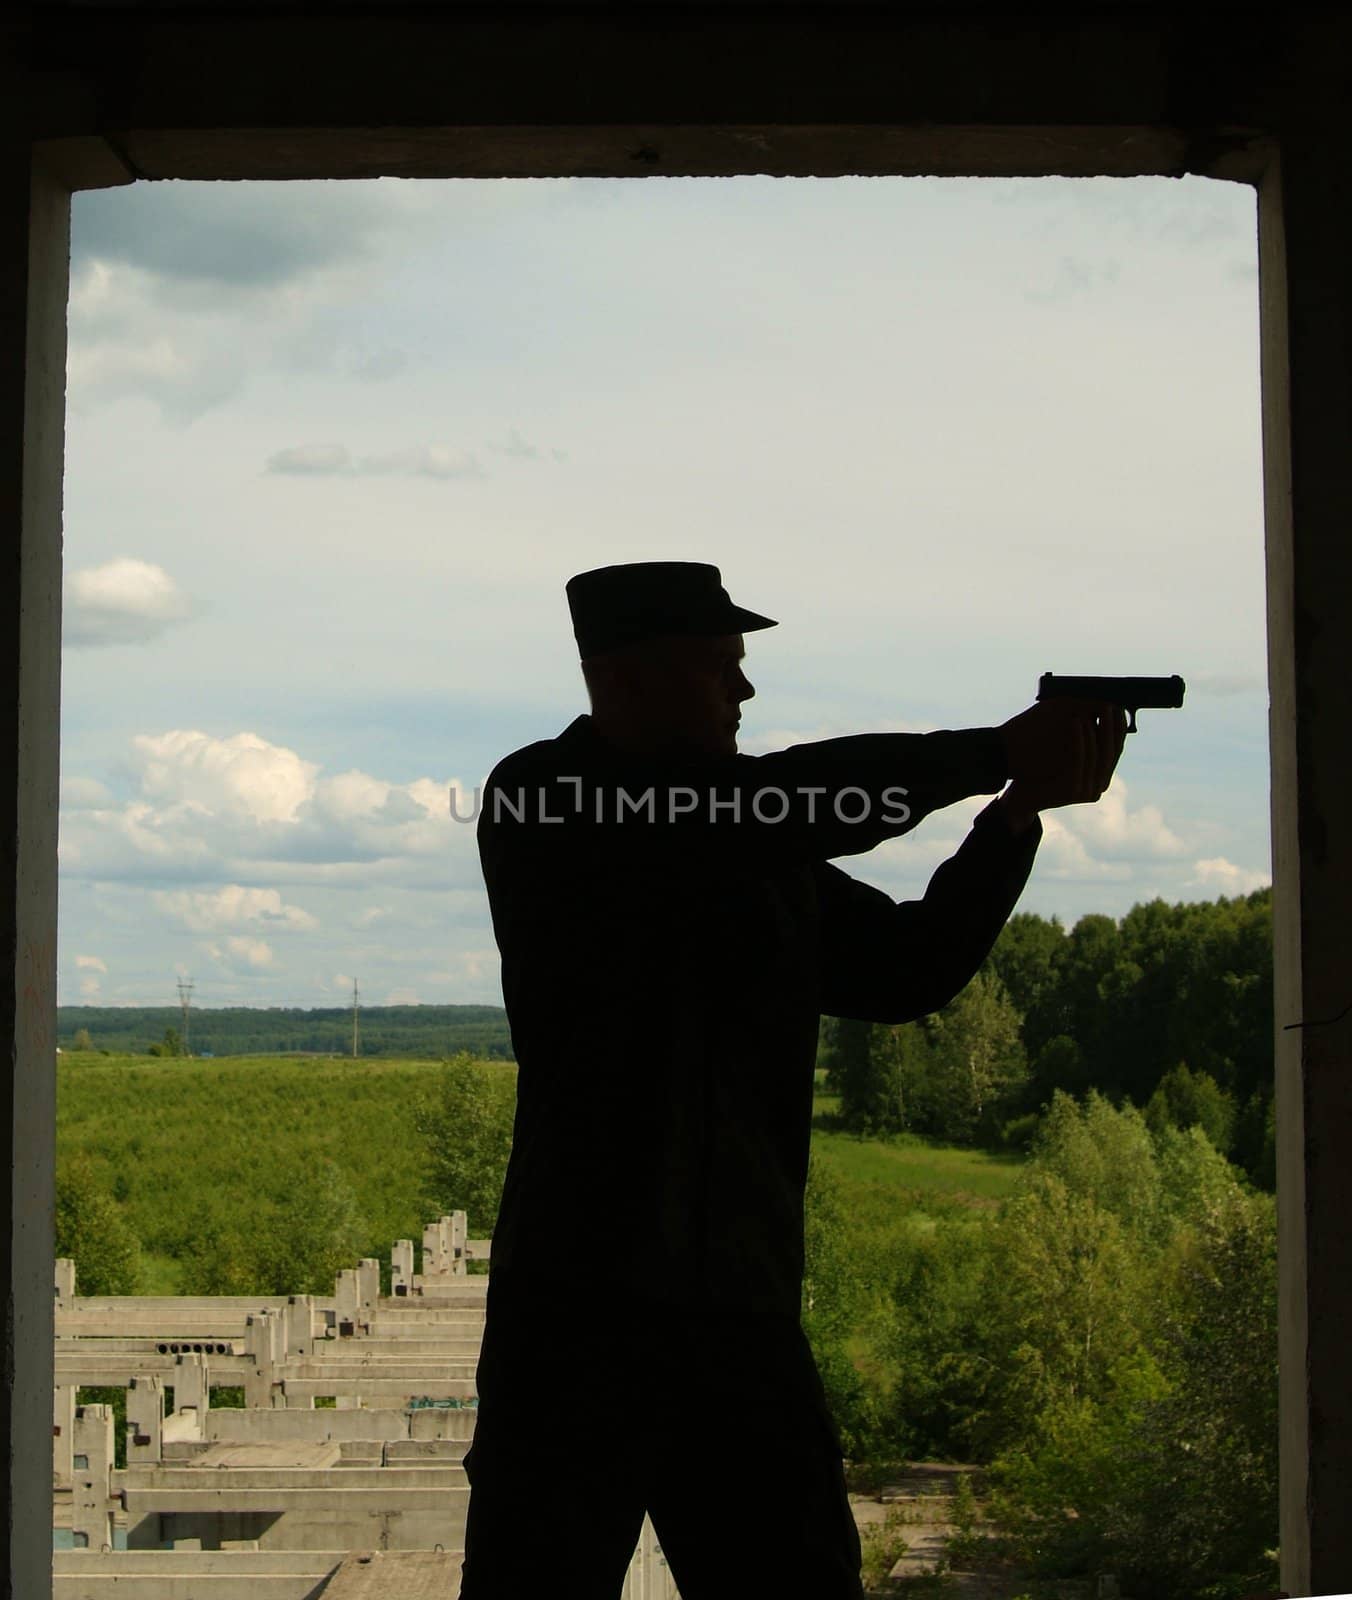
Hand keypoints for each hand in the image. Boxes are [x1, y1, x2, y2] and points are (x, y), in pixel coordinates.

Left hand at [997, 699, 1126, 821]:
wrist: (1021, 794)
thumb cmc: (1043, 770)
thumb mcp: (1068, 753)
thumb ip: (1087, 740)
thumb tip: (1102, 708)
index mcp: (1101, 778)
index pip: (1116, 750)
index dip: (1119, 728)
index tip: (1119, 706)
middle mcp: (1098, 787)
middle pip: (1110, 752)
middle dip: (1111, 726)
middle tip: (1110, 704)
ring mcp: (1086, 791)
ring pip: (1096, 755)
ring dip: (1096, 729)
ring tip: (1094, 708)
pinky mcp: (1073, 791)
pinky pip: (1078, 759)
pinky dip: (1079, 738)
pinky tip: (1076, 721)